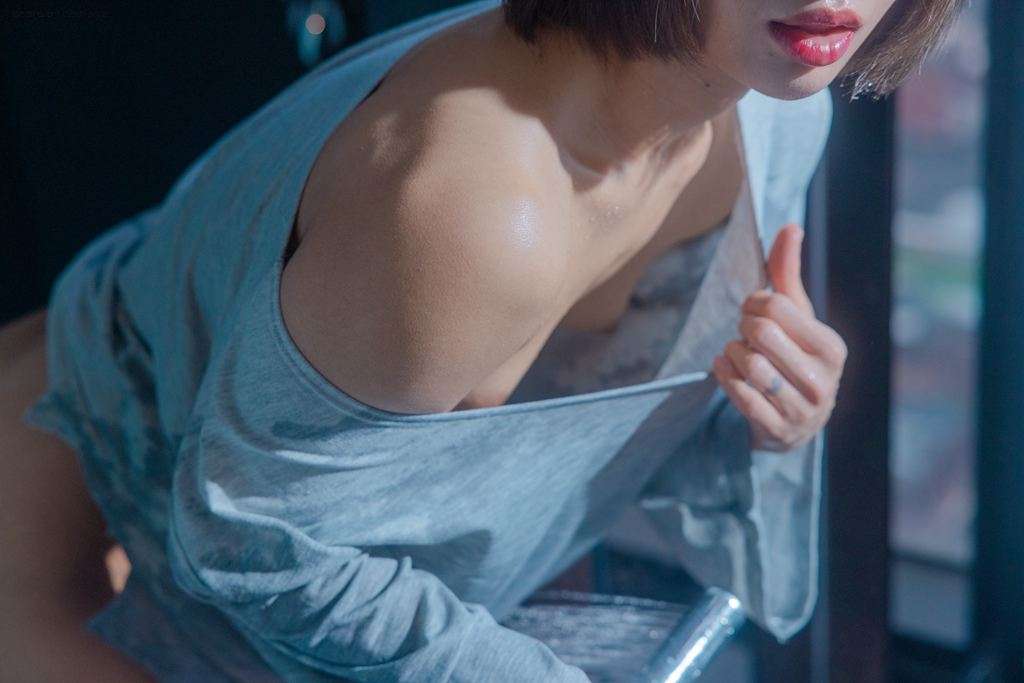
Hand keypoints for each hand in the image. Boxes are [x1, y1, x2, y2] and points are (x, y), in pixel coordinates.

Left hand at [710, 224, 847, 451]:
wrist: (793, 422)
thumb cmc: (792, 356)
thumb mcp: (795, 316)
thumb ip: (787, 273)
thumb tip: (790, 226)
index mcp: (832, 347)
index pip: (777, 306)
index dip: (754, 302)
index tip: (753, 309)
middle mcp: (824, 381)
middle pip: (761, 333)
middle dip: (743, 328)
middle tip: (745, 333)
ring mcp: (802, 410)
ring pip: (748, 364)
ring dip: (731, 353)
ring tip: (736, 353)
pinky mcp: (776, 430)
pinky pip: (739, 394)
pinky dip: (724, 376)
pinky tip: (725, 369)